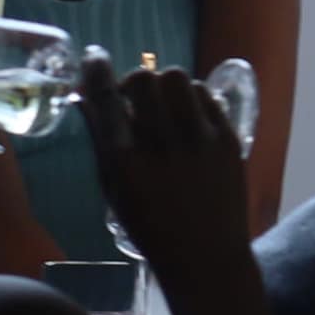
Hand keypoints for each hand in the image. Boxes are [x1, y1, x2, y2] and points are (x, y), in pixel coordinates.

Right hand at [77, 50, 253, 291]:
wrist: (206, 256)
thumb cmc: (151, 227)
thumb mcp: (113, 190)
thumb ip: (101, 141)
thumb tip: (86, 98)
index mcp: (125, 161)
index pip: (106, 97)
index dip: (97, 70)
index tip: (94, 58)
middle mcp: (162, 144)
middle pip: (145, 79)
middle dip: (134, 81)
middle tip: (133, 96)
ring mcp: (200, 139)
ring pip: (179, 78)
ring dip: (165, 86)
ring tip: (163, 107)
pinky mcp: (228, 139)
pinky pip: (206, 95)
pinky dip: (192, 98)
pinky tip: (187, 116)